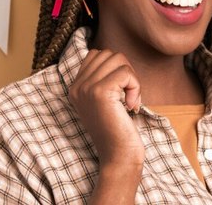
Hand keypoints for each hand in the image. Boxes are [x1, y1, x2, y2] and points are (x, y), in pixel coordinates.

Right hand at [69, 49, 143, 167]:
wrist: (118, 157)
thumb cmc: (118, 130)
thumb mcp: (106, 101)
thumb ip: (104, 79)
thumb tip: (115, 56)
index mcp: (75, 87)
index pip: (96, 54)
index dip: (116, 68)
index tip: (121, 91)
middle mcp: (77, 86)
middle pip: (108, 54)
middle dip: (125, 71)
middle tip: (128, 96)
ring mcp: (86, 88)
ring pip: (118, 60)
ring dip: (132, 79)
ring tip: (130, 101)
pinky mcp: (100, 92)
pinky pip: (126, 72)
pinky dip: (136, 87)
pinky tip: (132, 106)